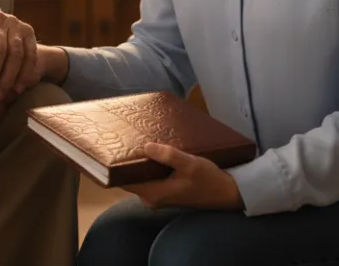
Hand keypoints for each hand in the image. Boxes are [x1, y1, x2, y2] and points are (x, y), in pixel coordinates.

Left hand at [124, 143, 244, 210]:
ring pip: (141, 178)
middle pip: (131, 179)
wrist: (227, 193)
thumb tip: (146, 146)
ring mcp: (159, 196)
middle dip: (127, 161)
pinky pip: (150, 179)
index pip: (125, 182)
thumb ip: (167, 156)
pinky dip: (149, 167)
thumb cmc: (208, 180)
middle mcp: (152, 198)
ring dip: (140, 163)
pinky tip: (152, 153)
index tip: (111, 150)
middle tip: (124, 139)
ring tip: (137, 142)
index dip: (116, 167)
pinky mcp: (165, 192)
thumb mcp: (189, 164)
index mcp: (154, 193)